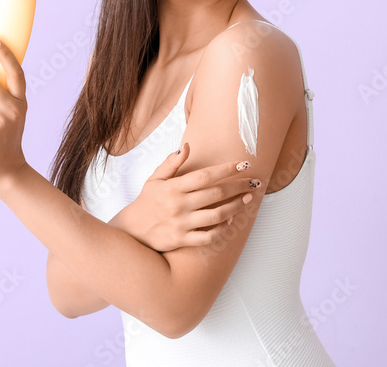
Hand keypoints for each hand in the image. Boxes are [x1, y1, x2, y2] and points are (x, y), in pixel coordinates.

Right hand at [118, 143, 260, 251]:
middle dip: (238, 186)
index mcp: (173, 187)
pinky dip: (222, 229)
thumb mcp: (155, 179)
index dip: (226, 169)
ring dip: (236, 207)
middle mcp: (179, 205)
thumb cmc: (147, 201)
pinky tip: (230, 220)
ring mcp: (182, 223)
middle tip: (254, 181)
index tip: (243, 163)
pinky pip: (208, 236)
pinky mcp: (182, 240)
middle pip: (216, 194)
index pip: (205, 176)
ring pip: (217, 216)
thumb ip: (171, 163)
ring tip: (248, 200)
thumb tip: (187, 146)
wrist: (132, 230)